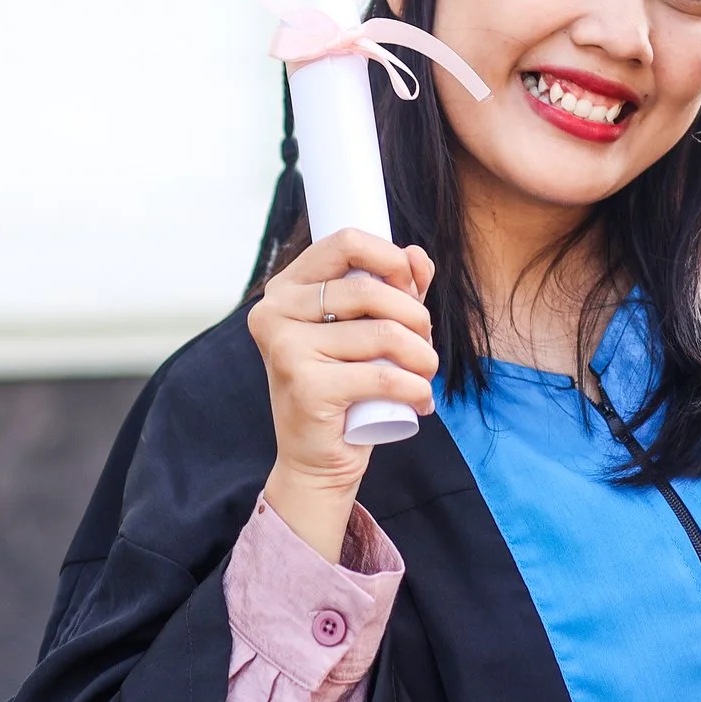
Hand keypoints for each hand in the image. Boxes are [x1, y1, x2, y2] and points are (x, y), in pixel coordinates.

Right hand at [246, 231, 437, 558]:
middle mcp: (275, 311)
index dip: (391, 259)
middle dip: (416, 318)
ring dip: (423, 357)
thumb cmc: (345, 390)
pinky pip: (383, 376)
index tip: (413, 289)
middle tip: (424, 349)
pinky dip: (416, 389)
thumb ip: (394, 288)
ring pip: (384, 333)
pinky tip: (422, 401)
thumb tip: (417, 256)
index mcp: (286, 288)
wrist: (317, 460)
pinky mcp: (305, 386)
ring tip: (425, 375)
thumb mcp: (368, 331)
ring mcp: (285, 348)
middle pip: (371, 290)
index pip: (345, 241)